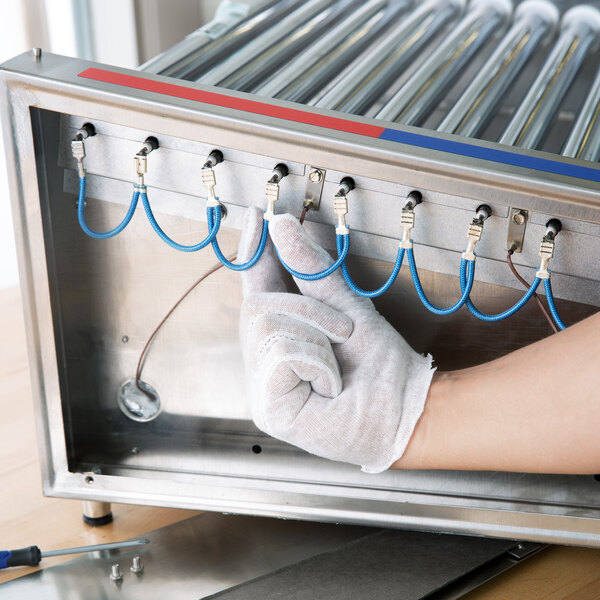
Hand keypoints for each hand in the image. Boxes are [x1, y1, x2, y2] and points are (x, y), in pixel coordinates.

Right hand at [237, 208, 434, 472]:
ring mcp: (262, 389)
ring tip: (339, 358)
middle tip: (343, 328)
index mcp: (280, 340)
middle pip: (256, 307)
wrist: (407, 410)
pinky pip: (278, 355)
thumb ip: (311, 270)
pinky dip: (315, 360)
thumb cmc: (380, 366)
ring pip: (265, 328)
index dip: (255, 254)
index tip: (257, 217)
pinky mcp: (269, 411)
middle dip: (306, 309)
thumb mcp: (347, 306)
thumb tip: (281, 226)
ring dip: (315, 335)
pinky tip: (330, 382)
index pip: (255, 291)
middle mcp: (263, 364)